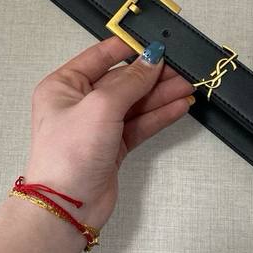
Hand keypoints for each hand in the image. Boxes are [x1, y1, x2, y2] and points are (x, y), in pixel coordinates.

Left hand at [24, 37, 194, 228]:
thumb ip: (131, 81)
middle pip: (122, 80)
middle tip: (180, 69)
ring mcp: (97, 125)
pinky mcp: (112, 145)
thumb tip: (152, 59)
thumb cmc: (69, 154)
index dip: (128, 48)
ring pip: (135, 102)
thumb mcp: (101, 106)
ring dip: (161, 95)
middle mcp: (79, 103)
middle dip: (152, 75)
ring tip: (188, 86)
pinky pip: (139, 123)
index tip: (154, 43)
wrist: (66, 208)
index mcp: (64, 85)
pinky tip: (179, 106)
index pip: (100, 56)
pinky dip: (159, 115)